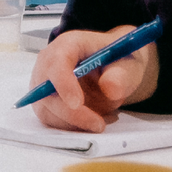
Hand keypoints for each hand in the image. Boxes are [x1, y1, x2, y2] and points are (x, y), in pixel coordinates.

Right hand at [32, 26, 153, 134]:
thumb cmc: (117, 61)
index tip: (77, 103)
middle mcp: (49, 62)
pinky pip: (51, 120)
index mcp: (68, 44)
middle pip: (45, 90)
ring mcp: (43, 83)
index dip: (63, 83)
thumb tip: (110, 89)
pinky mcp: (46, 102)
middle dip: (70, 112)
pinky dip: (70, 126)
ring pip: (46, 109)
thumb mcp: (127, 65)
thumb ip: (120, 76)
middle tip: (98, 124)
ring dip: (72, 122)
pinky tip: (90, 121)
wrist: (115, 69)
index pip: (57, 62)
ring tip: (100, 121)